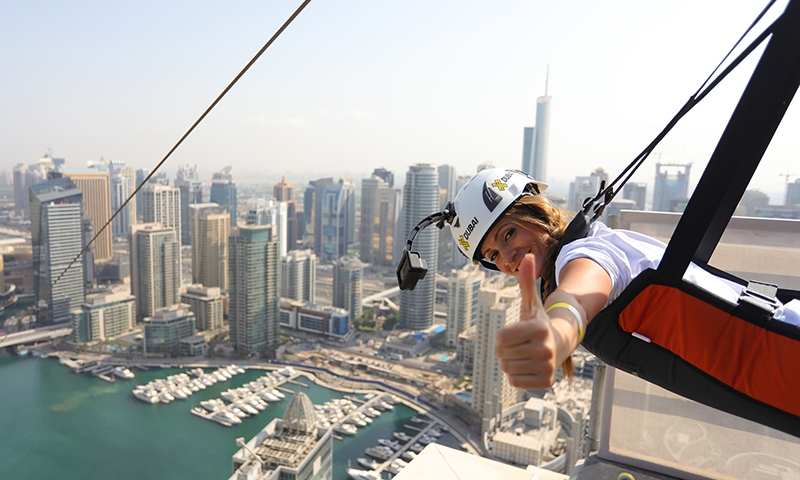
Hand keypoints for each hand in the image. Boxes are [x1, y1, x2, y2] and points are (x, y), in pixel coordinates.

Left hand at [495, 254, 558, 388]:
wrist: (561, 343)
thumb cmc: (539, 322)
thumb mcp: (531, 303)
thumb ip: (526, 281)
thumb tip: (528, 256)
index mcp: (539, 329)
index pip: (501, 337)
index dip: (504, 334)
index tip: (517, 331)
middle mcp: (545, 350)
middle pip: (501, 354)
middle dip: (506, 348)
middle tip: (520, 344)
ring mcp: (546, 368)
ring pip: (506, 369)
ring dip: (510, 361)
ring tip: (524, 354)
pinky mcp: (545, 383)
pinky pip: (514, 381)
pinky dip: (517, 375)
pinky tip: (528, 366)